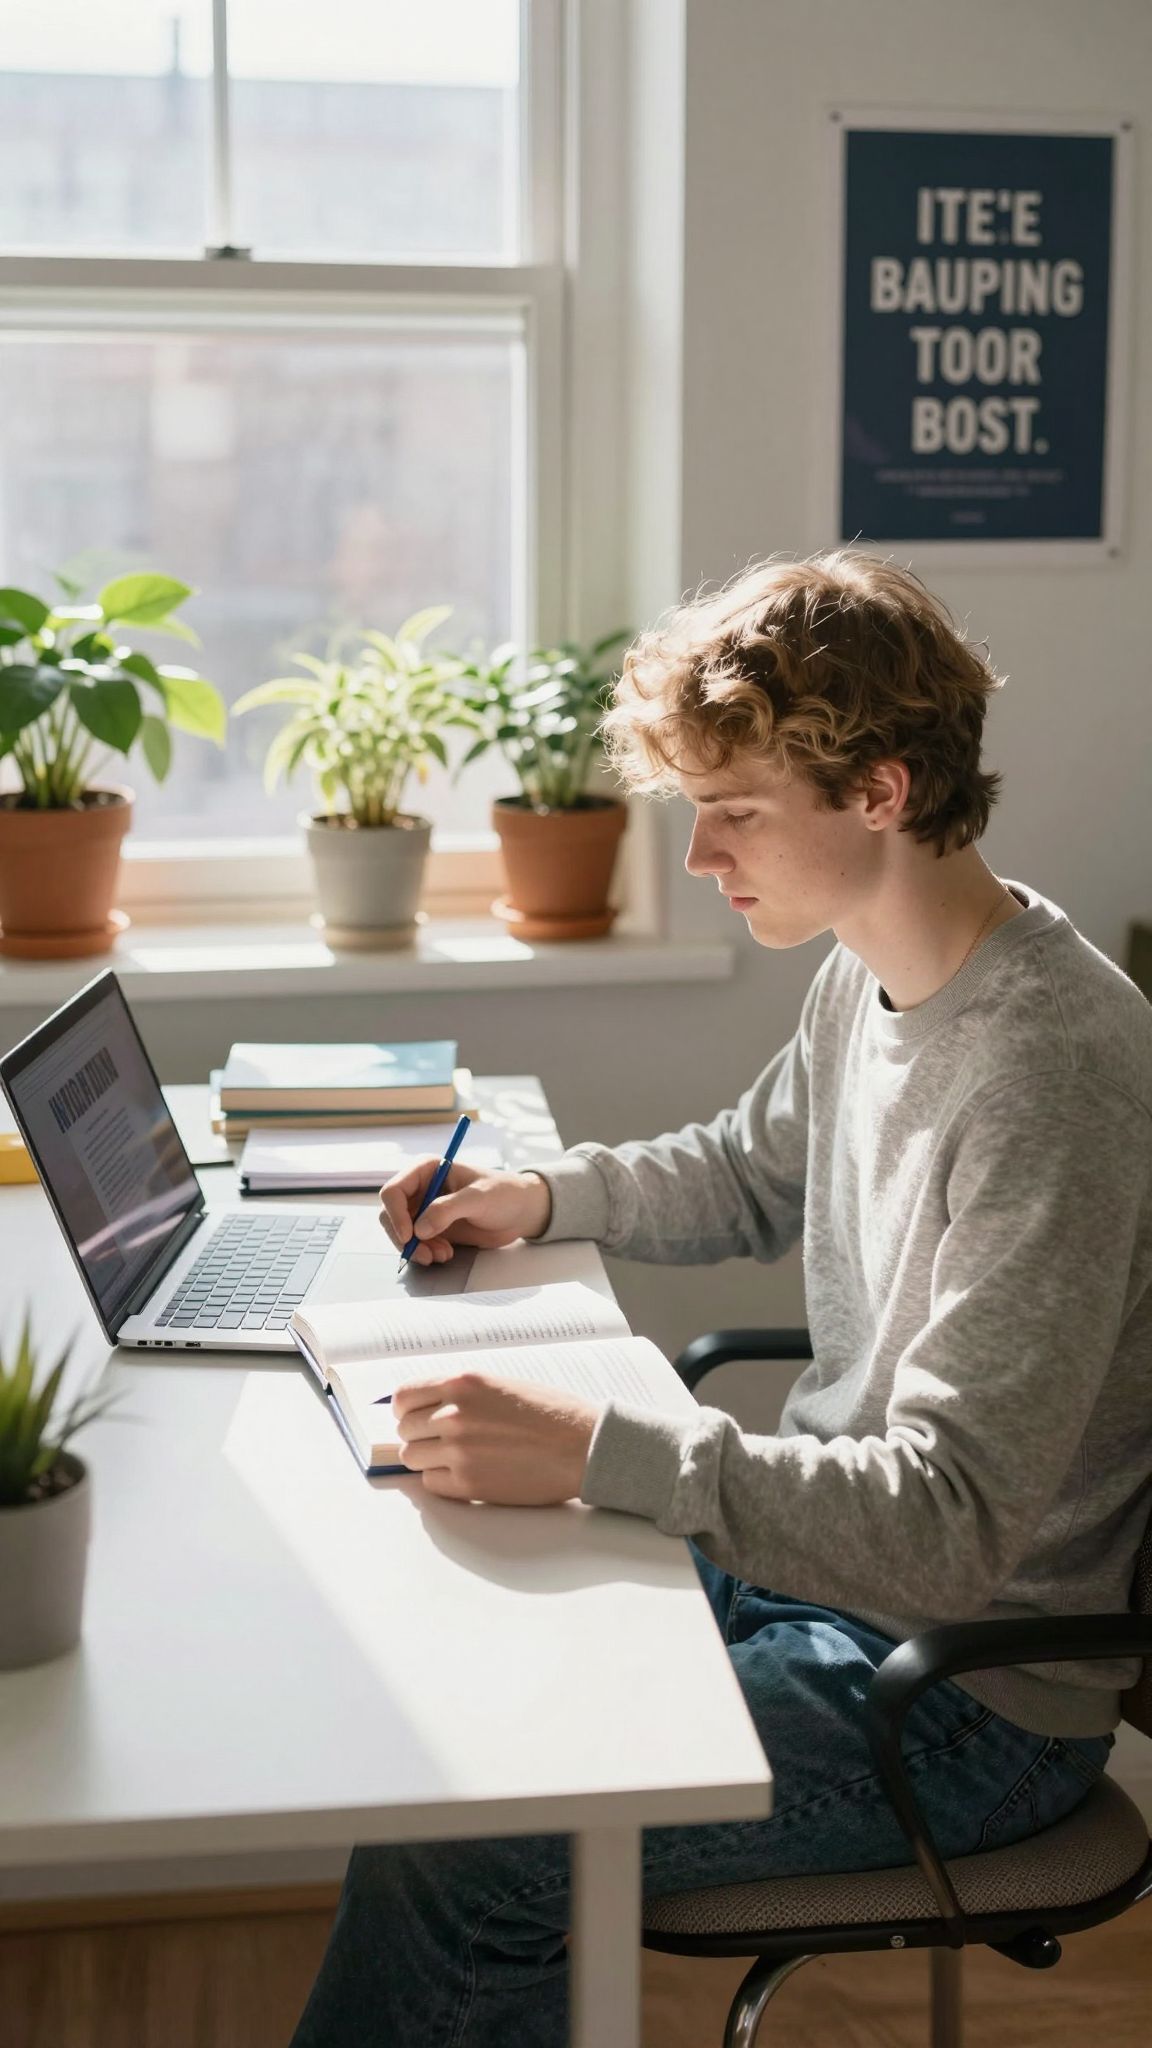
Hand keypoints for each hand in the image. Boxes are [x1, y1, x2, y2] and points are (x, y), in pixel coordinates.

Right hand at [378, 1160, 551, 1265]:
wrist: (521, 1211)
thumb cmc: (503, 1194)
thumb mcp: (477, 1198)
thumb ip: (447, 1210)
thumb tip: (419, 1229)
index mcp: (426, 1170)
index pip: (393, 1191)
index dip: (395, 1214)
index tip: (409, 1236)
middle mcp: (420, 1189)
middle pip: (391, 1215)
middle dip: (404, 1238)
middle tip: (424, 1255)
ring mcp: (425, 1210)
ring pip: (401, 1233)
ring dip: (416, 1249)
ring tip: (442, 1255)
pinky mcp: (433, 1228)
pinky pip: (416, 1244)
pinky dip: (425, 1252)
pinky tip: (445, 1254)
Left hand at [392, 1372, 598, 1502]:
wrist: (584, 1446)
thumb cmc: (551, 1414)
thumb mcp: (502, 1385)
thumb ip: (463, 1394)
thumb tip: (426, 1409)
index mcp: (462, 1383)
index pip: (404, 1397)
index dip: (404, 1410)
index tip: (412, 1417)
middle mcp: (454, 1414)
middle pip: (405, 1430)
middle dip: (418, 1436)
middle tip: (439, 1442)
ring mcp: (458, 1450)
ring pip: (412, 1458)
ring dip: (427, 1459)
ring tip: (453, 1459)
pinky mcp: (468, 1483)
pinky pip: (430, 1483)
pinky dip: (441, 1481)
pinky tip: (464, 1474)